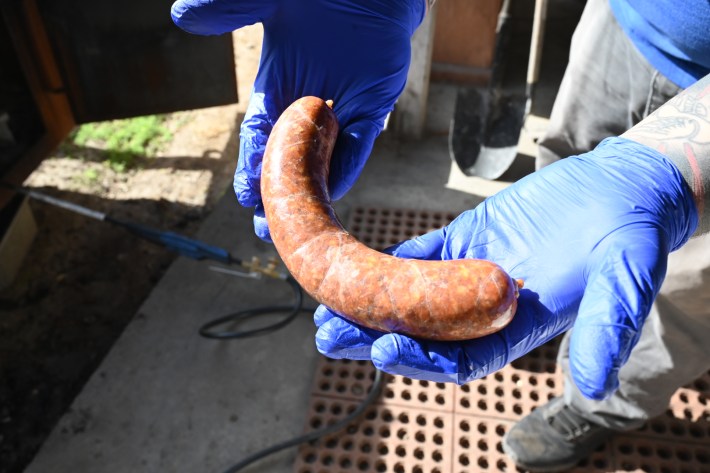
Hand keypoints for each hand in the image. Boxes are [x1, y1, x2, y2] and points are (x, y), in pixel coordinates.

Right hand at [171, 0, 425, 240]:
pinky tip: (335, 190)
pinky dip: (347, 164)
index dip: (251, 168)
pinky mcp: (372, 105)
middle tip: (266, 231)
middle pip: (288, 162)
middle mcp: (306, 109)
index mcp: (276, 91)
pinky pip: (359, 143)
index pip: (259, 139)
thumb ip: (228, 9)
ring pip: (323, 162)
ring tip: (301, 227)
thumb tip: (180, 17)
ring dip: (312, 194)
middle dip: (277, 197)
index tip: (245, 198)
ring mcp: (340, 111)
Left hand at [315, 137, 697, 399]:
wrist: (619, 190)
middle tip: (326, 335)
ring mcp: (468, 276)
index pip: (460, 359)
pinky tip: (351, 263)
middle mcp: (484, 311)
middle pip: (421, 334)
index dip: (421, 360)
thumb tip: (594, 387)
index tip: (381, 350)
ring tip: (322, 309)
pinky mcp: (463, 242)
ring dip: (367, 304)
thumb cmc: (628, 236)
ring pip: (410, 296)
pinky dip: (388, 262)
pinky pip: (418, 256)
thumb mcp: (627, 279)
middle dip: (373, 337)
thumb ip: (609, 328)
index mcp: (517, 330)